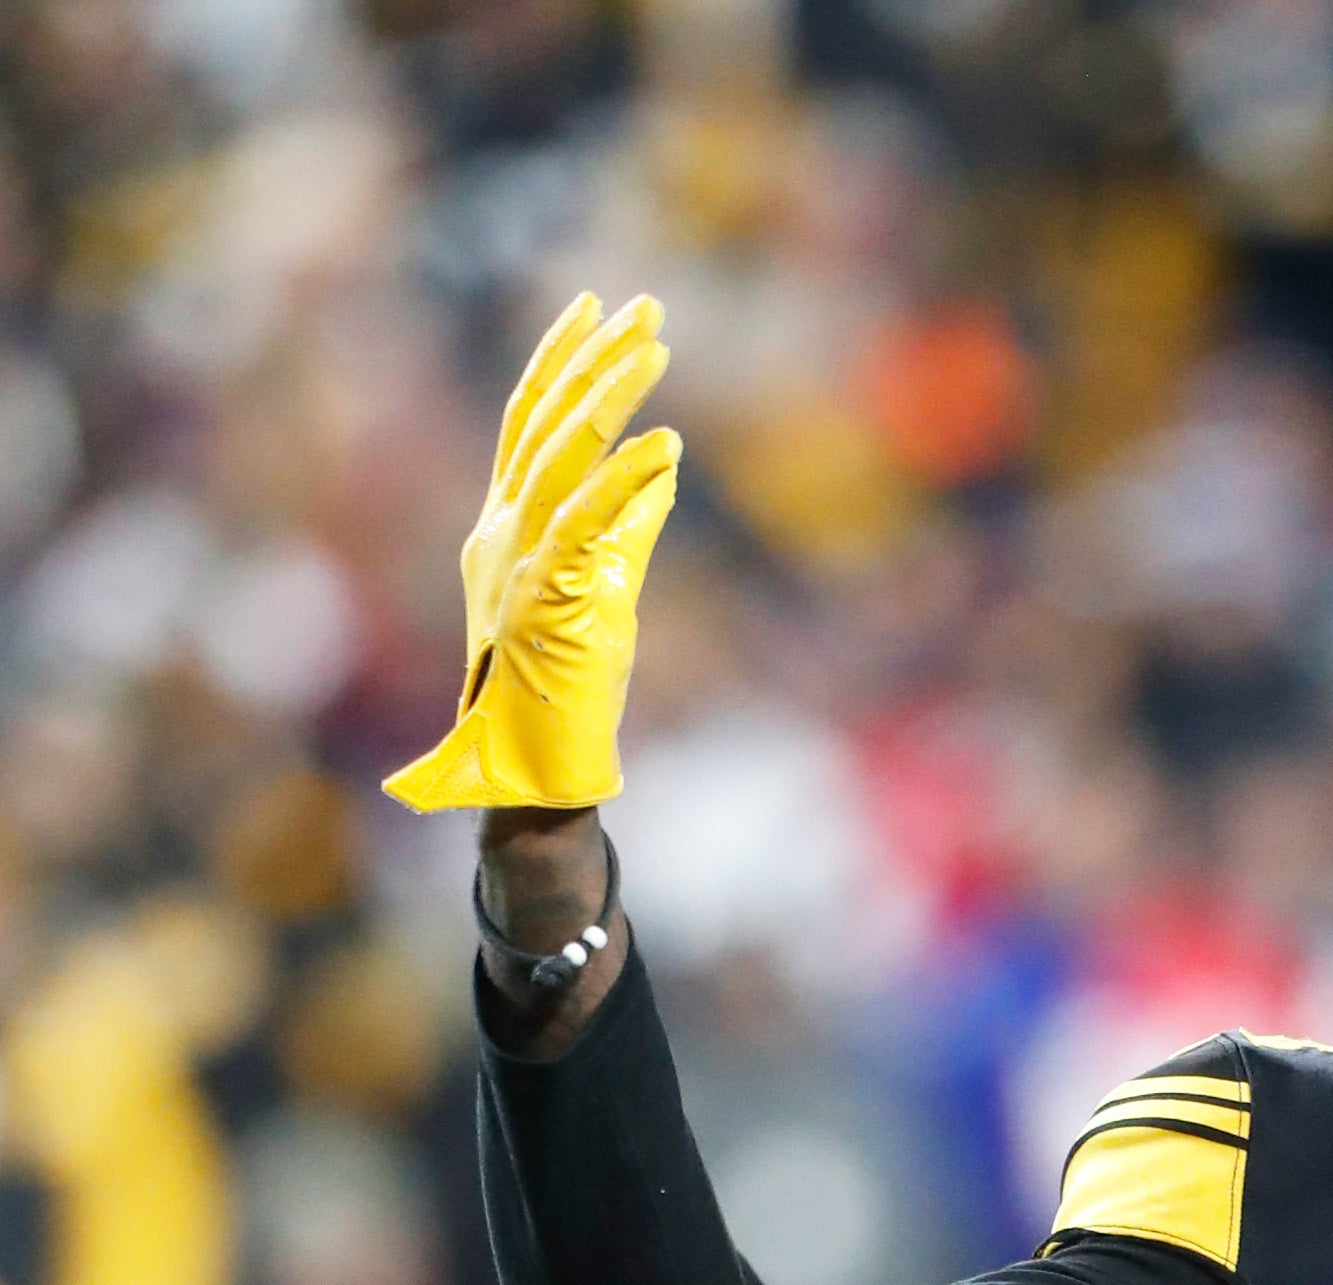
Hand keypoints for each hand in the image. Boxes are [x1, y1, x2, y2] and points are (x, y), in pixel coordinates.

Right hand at [384, 292, 680, 812]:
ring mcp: (516, 563)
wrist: (532, 766)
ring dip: (609, 396)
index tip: (598, 307)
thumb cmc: (566, 682)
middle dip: (594, 357)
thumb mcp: (603, 588)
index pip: (530, 422)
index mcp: (505, 525)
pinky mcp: (543, 599)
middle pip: (545, 422)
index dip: (560, 360)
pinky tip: (667, 445)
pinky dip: (624, 481)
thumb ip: (628, 526)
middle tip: (643, 303)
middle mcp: (500, 532)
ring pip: (560, 456)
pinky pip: (586, 525)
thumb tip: (663, 467)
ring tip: (657, 347)